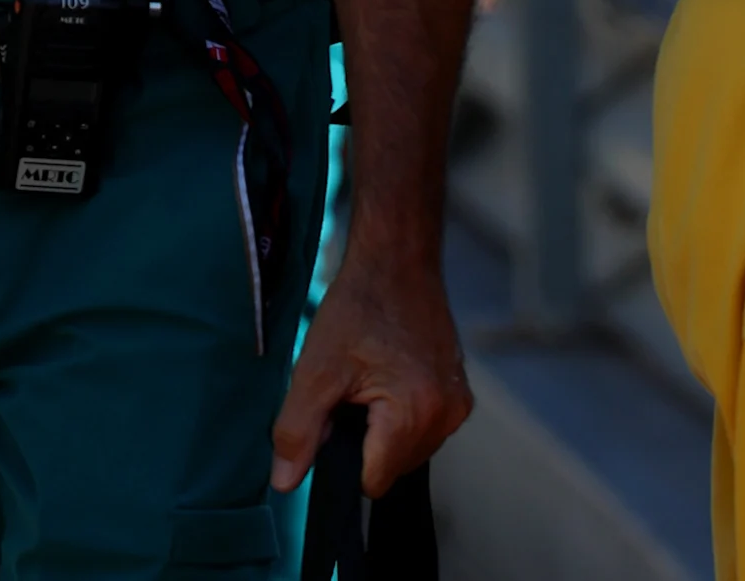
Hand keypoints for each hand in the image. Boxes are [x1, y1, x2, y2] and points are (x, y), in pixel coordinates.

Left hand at [272, 233, 471, 498]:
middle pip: (392, 466)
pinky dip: (400, 415)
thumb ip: (298, 431)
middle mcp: (447, 417)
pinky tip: (385, 375)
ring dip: (382, 429)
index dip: (343, 458)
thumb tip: (284, 482)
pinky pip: (423, 427)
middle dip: (364, 440)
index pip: (373, 480)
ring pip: (408, 449)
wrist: (396, 262)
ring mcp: (458, 406)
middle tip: (349, 390)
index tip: (334, 417)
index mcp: (415, 416)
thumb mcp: (314, 370)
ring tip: (367, 379)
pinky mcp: (460, 394)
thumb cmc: (355, 309)